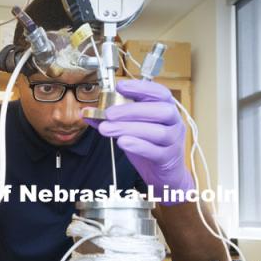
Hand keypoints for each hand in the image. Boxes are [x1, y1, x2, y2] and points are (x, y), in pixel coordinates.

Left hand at [84, 80, 193, 204]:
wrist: (164, 174)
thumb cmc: (149, 146)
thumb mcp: (130, 130)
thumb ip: (112, 120)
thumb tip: (87, 113)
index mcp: (166, 109)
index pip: (159, 93)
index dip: (141, 87)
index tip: (120, 87)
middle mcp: (174, 122)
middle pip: (160, 110)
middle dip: (132, 110)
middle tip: (108, 113)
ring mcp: (173, 141)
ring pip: (157, 132)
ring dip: (129, 128)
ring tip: (107, 129)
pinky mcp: (168, 159)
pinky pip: (155, 151)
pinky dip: (138, 145)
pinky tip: (122, 142)